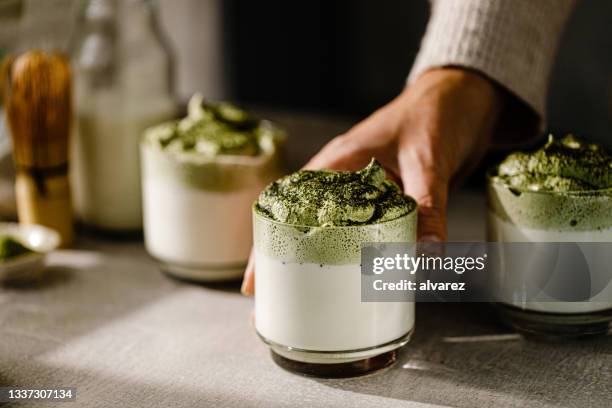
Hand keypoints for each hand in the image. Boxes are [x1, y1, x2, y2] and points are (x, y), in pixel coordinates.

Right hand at [241, 68, 504, 294]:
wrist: (468, 99)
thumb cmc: (438, 112)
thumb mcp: (428, 158)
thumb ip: (427, 204)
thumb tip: (427, 253)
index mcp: (338, 162)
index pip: (290, 205)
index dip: (268, 243)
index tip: (255, 280)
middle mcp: (346, 180)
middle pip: (306, 226)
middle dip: (290, 263)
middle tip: (278, 301)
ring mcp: (368, 193)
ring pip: (338, 234)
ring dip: (327, 263)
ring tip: (312, 300)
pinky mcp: (391, 202)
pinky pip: (372, 235)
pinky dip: (367, 257)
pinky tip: (365, 280)